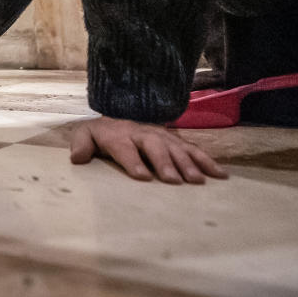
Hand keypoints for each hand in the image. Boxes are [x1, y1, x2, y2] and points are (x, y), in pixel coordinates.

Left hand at [69, 116, 227, 183]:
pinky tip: (221, 175)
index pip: (125, 148)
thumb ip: (81, 144)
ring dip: (188, 164)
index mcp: (119, 135)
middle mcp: (143, 133)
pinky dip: (208, 161)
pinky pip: (194, 150)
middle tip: (173, 181)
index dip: (133, 162)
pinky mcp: (177, 141)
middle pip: (155, 146)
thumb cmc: (103, 134)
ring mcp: (163, 136)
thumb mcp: (86, 134)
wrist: (122, 115)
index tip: (143, 177)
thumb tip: (77, 158)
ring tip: (197, 181)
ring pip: (177, 148)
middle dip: (165, 163)